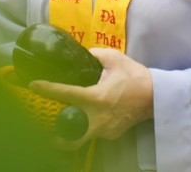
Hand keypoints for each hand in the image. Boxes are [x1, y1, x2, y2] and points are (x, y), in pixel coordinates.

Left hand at [29, 48, 153, 148]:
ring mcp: (105, 129)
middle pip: (72, 135)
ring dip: (73, 132)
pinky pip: (96, 133)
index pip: (66, 94)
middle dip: (57, 137)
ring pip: (83, 135)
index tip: (34, 85)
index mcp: (96, 97)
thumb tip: (82, 53)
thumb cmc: (134, 77)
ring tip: (65, 126)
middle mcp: (98, 118)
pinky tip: (88, 120)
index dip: (47, 89)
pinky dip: (89, 128)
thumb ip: (94, 55)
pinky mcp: (112, 134)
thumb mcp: (114, 59)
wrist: (155, 96)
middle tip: (46, 132)